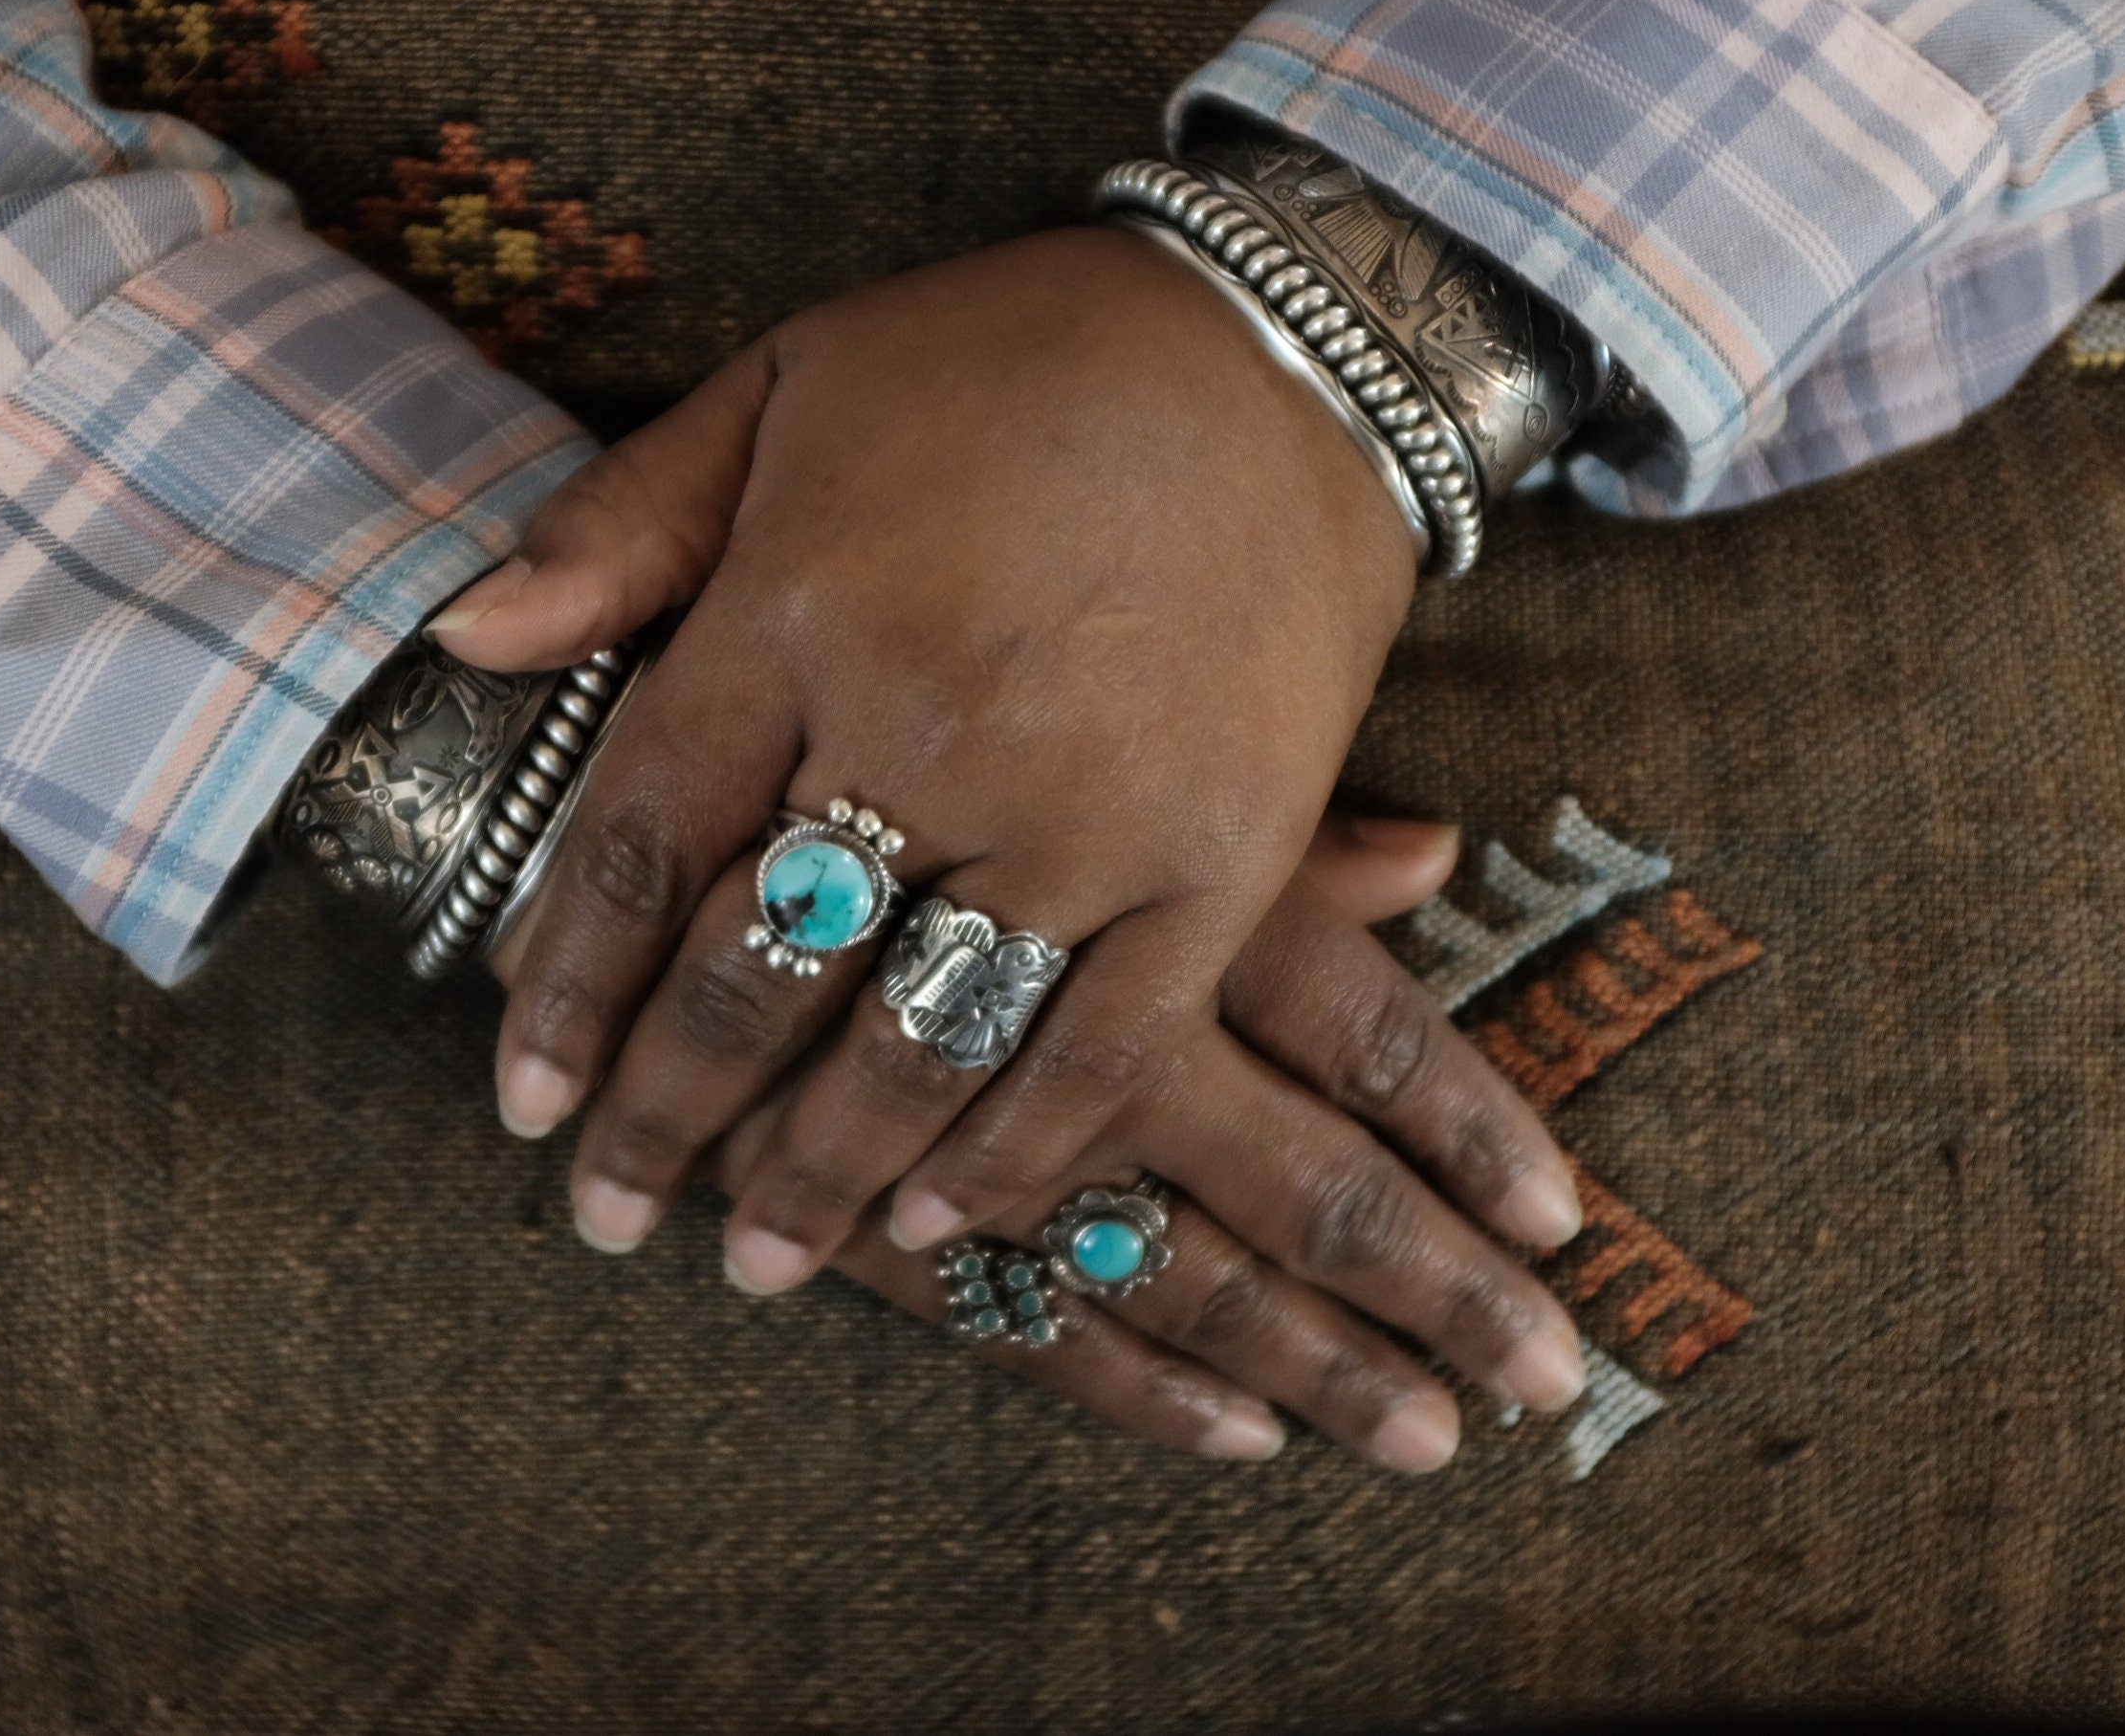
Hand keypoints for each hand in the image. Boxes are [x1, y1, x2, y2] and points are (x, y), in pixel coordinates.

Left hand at [444, 227, 1469, 1301]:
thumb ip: (619, 524)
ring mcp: (1085, 808)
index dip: (569, 990)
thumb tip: (461, 643)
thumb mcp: (782, 386)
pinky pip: (1102, 1047)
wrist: (1288, 348)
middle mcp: (927, 728)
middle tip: (609, 1219)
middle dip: (669, 1117)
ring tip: (754, 1259)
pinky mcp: (1221, 859)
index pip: (643, 843)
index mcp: (800, 609)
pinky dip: (1015, 1151)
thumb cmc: (1007, 359)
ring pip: (917, 1041)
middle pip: (761, 972)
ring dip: (822, 1172)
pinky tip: (940, 1219)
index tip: (523, 1106)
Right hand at [492, 810, 1586, 1465]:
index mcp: (1141, 860)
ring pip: (1167, 1265)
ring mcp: (958, 1122)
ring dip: (1310, 1361)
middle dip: (1426, 1288)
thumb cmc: (816, 682)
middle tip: (1548, 1389)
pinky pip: (1013, 1315)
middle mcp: (1068, 1005)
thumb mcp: (1086, 706)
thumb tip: (1433, 849)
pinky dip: (1125, 1380)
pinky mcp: (859, 1200)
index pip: (1353, 1026)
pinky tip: (1230, 1439)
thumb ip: (1232, 742)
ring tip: (1433, 1442)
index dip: (1468, 1127)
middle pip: (1289, 1176)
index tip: (1572, 1224)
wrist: (552, 750)